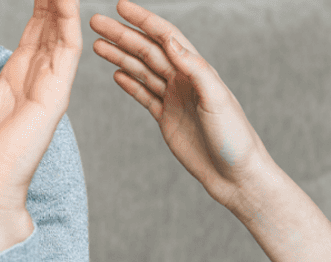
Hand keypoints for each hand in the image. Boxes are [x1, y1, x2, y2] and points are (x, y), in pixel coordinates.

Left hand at [0, 1, 81, 253]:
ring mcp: (47, 89)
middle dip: (53, 1)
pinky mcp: (52, 97)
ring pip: (62, 34)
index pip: (33, 33)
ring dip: (62, 5)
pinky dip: (66, 21)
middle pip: (51, 29)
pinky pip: (65, 51)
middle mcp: (35, 82)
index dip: (37, 5)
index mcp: (14, 81)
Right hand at [90, 0, 279, 213]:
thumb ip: (194, 69)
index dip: (143, 20)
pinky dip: (130, 84)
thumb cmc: (234, 137)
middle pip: (147, 50)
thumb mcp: (217, 99)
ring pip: (142, 71)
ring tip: (97, 45)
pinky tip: (115, 74)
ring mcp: (174, 99)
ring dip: (120, 56)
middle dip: (122, 35)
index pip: (166, 37)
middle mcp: (184, 80)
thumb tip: (170, 42)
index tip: (120, 7)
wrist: (235, 175)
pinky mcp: (168, 119)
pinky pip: (145, 96)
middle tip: (95, 22)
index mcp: (197, 70)